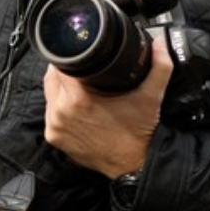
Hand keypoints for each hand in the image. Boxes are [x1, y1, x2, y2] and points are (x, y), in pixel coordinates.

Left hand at [42, 33, 171, 178]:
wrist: (133, 165)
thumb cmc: (138, 134)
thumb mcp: (151, 96)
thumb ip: (159, 66)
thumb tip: (159, 45)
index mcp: (79, 99)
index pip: (62, 63)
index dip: (73, 55)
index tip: (83, 56)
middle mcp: (61, 112)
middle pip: (53, 76)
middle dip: (67, 71)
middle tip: (86, 72)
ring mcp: (55, 126)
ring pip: (50, 93)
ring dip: (62, 88)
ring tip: (83, 89)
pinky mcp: (54, 137)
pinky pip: (51, 112)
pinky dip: (61, 107)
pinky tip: (78, 108)